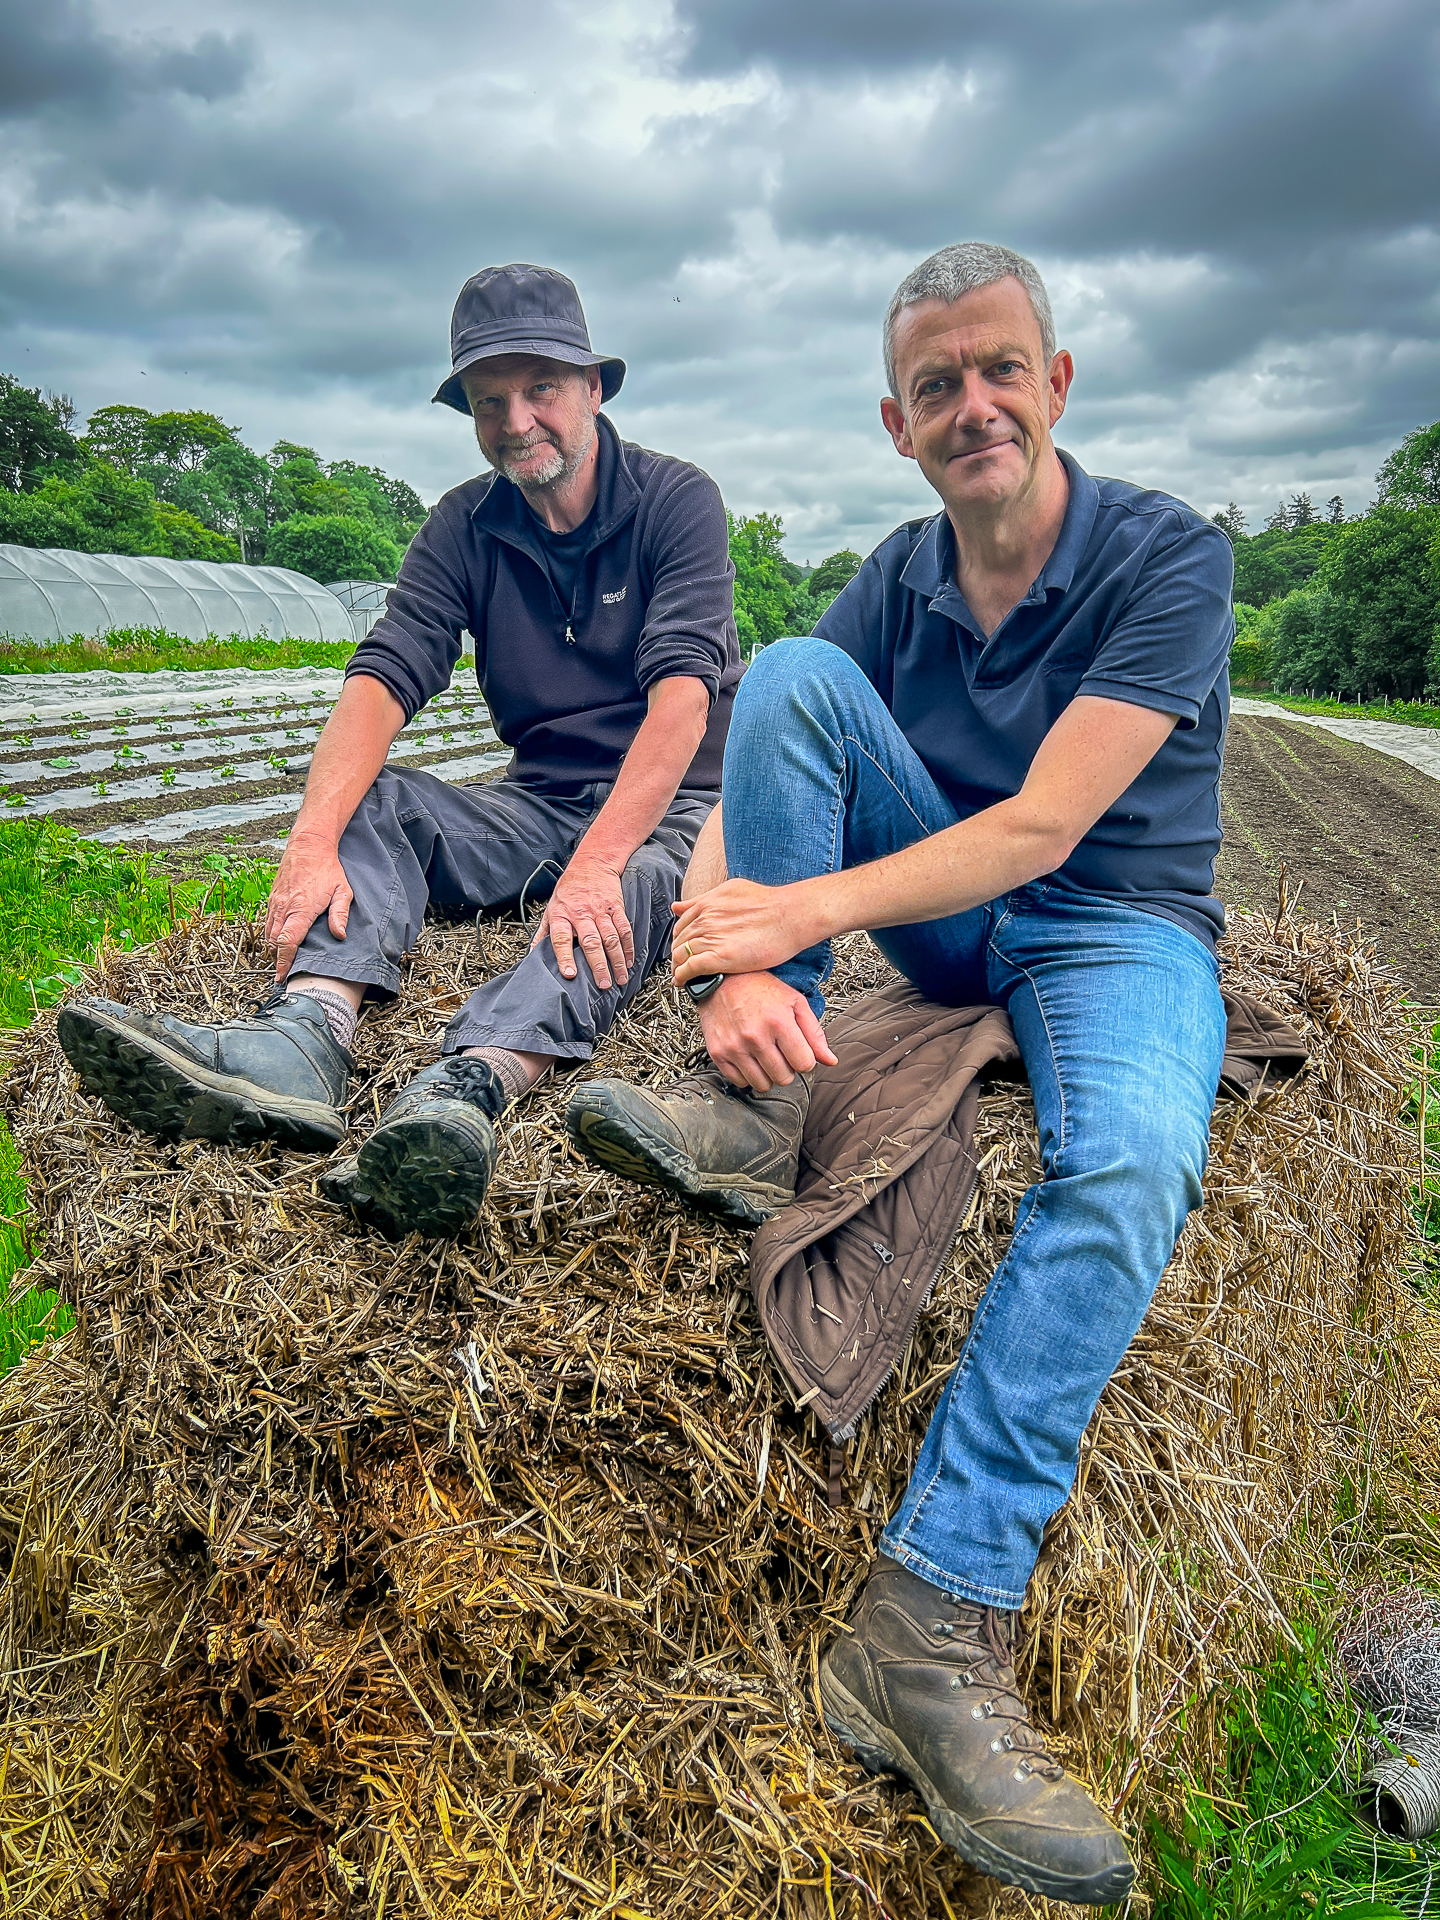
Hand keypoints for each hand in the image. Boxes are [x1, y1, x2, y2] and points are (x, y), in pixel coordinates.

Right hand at [266, 833, 351, 981]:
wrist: (308, 845)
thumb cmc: (327, 869)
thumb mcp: (342, 891)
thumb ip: (340, 914)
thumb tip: (340, 935)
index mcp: (301, 909)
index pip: (288, 941)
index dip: (284, 962)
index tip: (282, 976)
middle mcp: (284, 907)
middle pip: (274, 942)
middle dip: (277, 960)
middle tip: (284, 974)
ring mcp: (276, 903)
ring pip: (268, 934)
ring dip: (273, 950)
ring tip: (281, 963)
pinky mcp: (272, 899)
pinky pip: (267, 923)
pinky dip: (270, 936)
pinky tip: (278, 943)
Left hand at [534, 854, 633, 989]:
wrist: (591, 864)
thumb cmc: (568, 890)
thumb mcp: (550, 909)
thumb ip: (542, 934)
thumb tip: (530, 956)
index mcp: (561, 916)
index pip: (561, 939)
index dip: (565, 957)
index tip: (570, 975)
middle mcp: (580, 914)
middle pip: (591, 942)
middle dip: (598, 965)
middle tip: (603, 985)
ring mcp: (600, 910)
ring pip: (610, 938)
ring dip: (616, 961)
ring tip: (619, 979)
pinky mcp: (616, 907)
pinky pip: (624, 929)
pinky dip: (628, 947)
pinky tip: (628, 961)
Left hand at [671, 877, 819, 985]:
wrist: (791, 915)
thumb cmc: (771, 903)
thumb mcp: (732, 890)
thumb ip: (703, 900)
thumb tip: (680, 906)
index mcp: (707, 904)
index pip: (681, 925)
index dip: (679, 938)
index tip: (682, 946)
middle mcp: (705, 920)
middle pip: (678, 941)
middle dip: (677, 954)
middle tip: (681, 964)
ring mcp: (710, 938)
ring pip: (680, 955)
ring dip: (677, 967)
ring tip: (681, 975)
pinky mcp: (719, 957)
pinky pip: (690, 968)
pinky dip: (681, 976)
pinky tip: (682, 981)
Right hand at [697, 971, 837, 1092]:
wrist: (722, 980)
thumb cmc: (760, 988)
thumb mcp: (795, 1002)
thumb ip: (814, 1033)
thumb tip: (830, 1061)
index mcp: (779, 1022)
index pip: (804, 1064)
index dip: (805, 1061)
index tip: (799, 1053)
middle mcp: (755, 1037)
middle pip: (784, 1078)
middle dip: (787, 1068)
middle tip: (781, 1053)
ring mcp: (735, 1047)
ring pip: (762, 1084)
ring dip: (768, 1074)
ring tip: (766, 1056)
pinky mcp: (718, 1053)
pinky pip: (740, 1082)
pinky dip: (747, 1075)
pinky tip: (750, 1059)